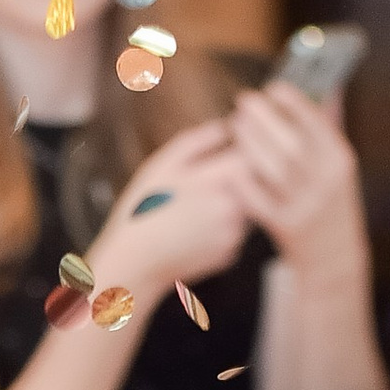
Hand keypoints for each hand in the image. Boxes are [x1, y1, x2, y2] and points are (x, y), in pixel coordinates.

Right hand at [99, 120, 254, 293]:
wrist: (134, 264)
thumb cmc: (142, 210)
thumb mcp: (162, 165)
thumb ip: (197, 141)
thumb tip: (225, 125)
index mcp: (219, 182)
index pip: (251, 154)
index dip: (243, 144)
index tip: (230, 141)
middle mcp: (233, 210)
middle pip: (255, 181)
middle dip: (240, 173)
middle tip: (210, 173)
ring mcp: (234, 235)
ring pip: (248, 206)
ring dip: (235, 197)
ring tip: (201, 199)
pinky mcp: (230, 255)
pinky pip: (237, 229)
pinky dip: (225, 223)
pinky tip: (198, 224)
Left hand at [227, 82, 368, 286]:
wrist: (332, 256)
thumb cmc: (331, 200)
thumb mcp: (338, 164)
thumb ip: (331, 125)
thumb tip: (329, 85)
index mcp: (340, 160)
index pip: (317, 122)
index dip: (293, 101)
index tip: (273, 88)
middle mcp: (325, 182)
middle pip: (291, 143)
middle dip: (265, 118)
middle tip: (244, 101)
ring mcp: (305, 206)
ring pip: (274, 169)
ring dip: (251, 143)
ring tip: (236, 125)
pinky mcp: (285, 226)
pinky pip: (258, 200)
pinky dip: (244, 181)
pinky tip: (232, 166)